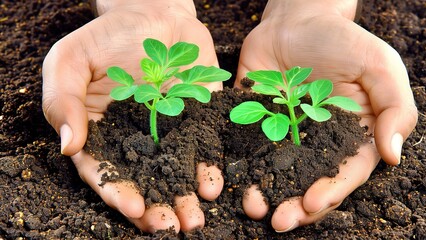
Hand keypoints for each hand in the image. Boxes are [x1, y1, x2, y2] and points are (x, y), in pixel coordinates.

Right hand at [42, 0, 222, 232]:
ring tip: (195, 220)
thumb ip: (63, 101)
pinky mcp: (198, 118)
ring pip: (176, 170)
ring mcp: (170, 130)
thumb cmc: (106, 35)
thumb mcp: (71, 60)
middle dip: (156, 205)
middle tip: (170, 227)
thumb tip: (69, 147)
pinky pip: (205, 145)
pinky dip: (209, 166)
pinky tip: (214, 184)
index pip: (105, 169)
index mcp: (101, 131)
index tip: (133, 209)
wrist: (153, 12)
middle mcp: (136, 138)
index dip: (117, 191)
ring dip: (184, 196)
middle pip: (144, 179)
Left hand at [236, 0, 417, 231]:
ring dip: (265, 194)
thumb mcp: (379, 67)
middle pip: (308, 183)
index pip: (345, 173)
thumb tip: (393, 156)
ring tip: (253, 206)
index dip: (331, 191)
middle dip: (295, 206)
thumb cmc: (343, 41)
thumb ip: (394, 108)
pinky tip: (230, 181)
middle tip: (279, 221)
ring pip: (274, 174)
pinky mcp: (254, 124)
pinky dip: (238, 167)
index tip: (313, 201)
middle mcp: (316, 144)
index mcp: (351, 137)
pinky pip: (244, 149)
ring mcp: (283, 136)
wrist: (296, 20)